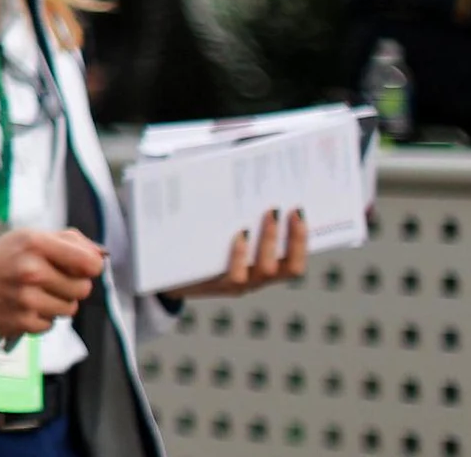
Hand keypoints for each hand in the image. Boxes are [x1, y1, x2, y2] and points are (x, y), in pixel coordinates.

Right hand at [0, 227, 107, 338]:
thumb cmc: (1, 259)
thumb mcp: (29, 237)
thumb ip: (68, 241)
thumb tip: (100, 255)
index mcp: (36, 243)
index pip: (90, 263)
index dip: (90, 267)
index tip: (81, 267)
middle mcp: (32, 270)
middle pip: (83, 289)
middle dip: (71, 286)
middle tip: (50, 280)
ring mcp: (27, 298)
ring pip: (70, 309)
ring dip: (57, 303)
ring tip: (35, 293)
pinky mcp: (22, 321)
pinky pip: (52, 324)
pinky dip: (42, 317)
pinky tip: (25, 306)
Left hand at [171, 208, 306, 299]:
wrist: (167, 276)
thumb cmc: (200, 250)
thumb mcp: (222, 234)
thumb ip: (238, 218)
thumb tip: (251, 184)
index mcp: (263, 268)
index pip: (295, 262)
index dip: (302, 241)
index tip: (300, 212)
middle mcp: (256, 280)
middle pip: (289, 269)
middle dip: (294, 239)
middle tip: (288, 210)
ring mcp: (238, 285)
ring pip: (265, 271)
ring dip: (270, 241)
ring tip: (269, 215)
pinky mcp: (216, 286)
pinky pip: (235, 275)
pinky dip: (240, 254)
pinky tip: (238, 235)